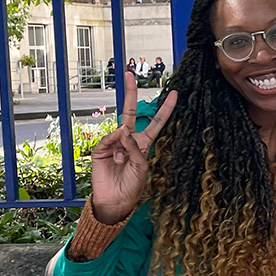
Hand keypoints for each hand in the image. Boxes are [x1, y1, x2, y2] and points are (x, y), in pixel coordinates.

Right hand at [88, 70, 177, 223]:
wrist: (115, 200)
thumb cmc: (132, 186)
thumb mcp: (141, 167)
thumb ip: (135, 148)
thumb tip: (122, 130)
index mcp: (143, 144)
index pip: (156, 122)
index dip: (165, 109)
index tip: (175, 93)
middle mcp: (129, 139)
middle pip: (130, 112)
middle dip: (130, 93)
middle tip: (129, 75)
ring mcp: (114, 143)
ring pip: (120, 131)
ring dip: (124, 146)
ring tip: (122, 163)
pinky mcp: (101, 149)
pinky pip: (109, 139)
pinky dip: (114, 146)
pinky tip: (116, 158)